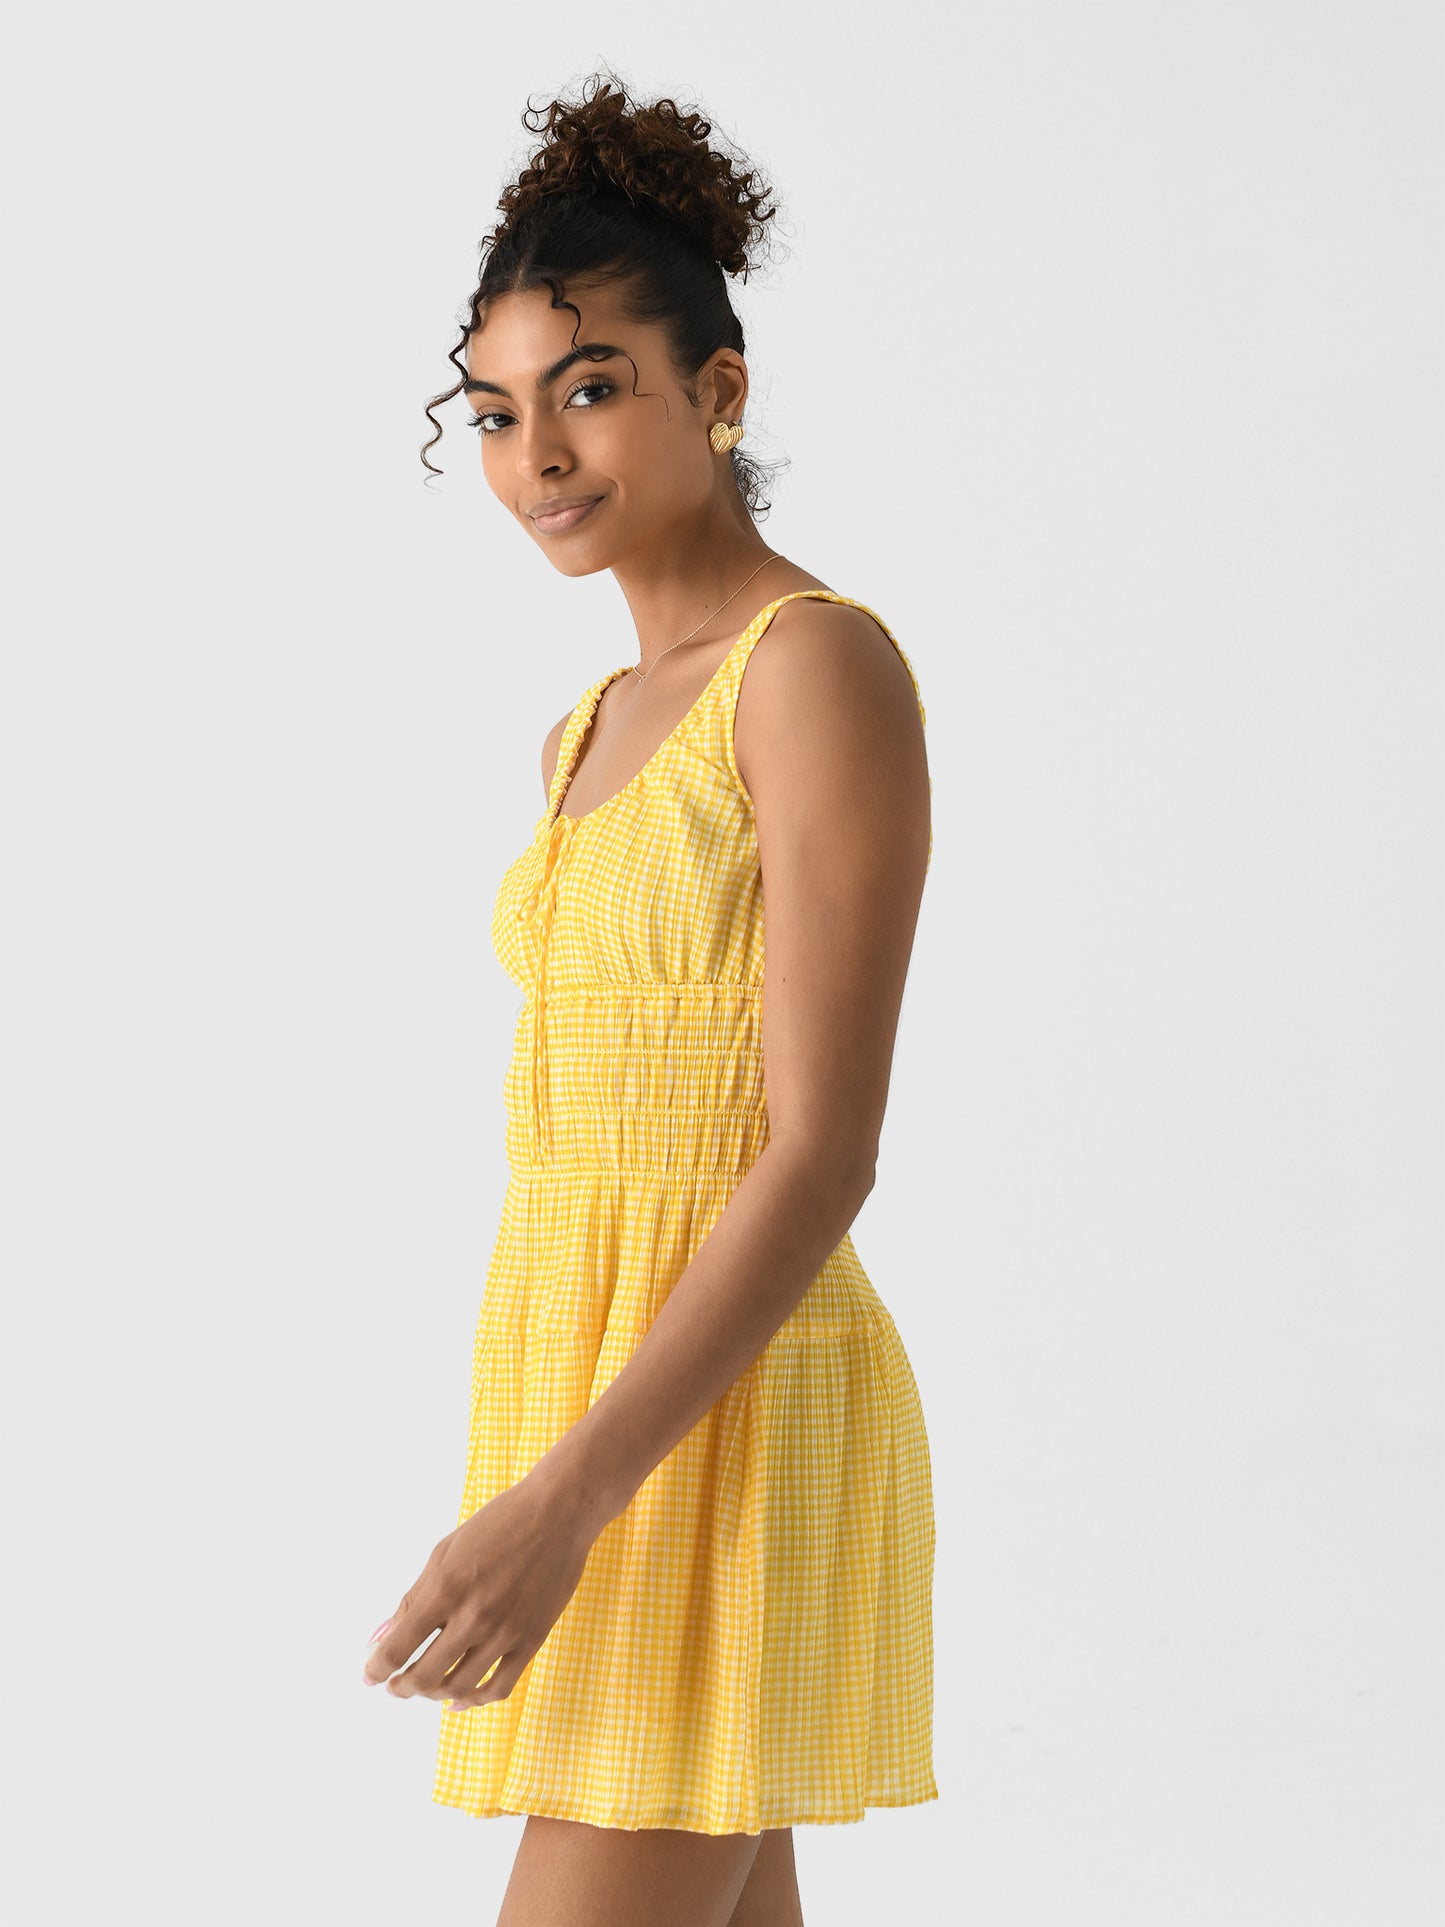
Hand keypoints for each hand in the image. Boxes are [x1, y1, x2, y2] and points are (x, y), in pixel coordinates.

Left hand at [362, 1471, 602, 1710]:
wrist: (558, 1513)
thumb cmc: (498, 1523)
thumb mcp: (445, 1551)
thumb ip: (413, 1597)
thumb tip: (380, 1637)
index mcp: (446, 1588)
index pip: (398, 1647)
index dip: (377, 1668)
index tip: (369, 1676)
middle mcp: (473, 1616)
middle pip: (424, 1676)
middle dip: (402, 1687)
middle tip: (396, 1686)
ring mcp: (505, 1632)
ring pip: (459, 1688)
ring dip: (433, 1694)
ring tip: (426, 1686)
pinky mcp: (532, 1640)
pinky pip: (499, 1687)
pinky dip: (474, 1701)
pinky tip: (460, 1700)